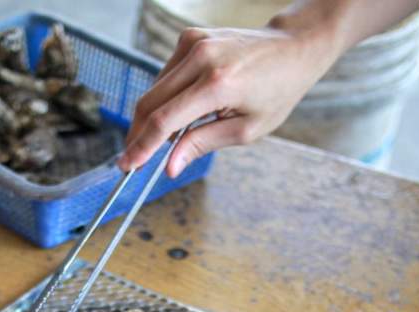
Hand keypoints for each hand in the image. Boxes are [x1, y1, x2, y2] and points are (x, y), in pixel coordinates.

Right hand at [119, 15, 342, 176]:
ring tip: (170, 137)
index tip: (126, 166)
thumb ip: (203, 144)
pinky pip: (166, 75)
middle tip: (133, 160)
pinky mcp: (190, 37)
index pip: (165, 121)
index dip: (142, 147)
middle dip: (138, 135)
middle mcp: (201, 57)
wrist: (292, 48)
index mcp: (218, 83)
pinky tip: (182, 109)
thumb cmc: (276, 91)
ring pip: (154, 89)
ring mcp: (193, 42)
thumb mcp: (247, 129)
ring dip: (153, 117)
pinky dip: (166, 97)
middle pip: (150, 103)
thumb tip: (170, 166)